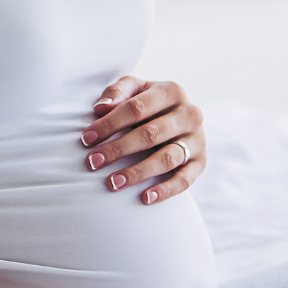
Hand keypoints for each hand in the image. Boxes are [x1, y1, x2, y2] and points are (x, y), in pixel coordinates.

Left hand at [81, 76, 206, 204]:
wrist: (179, 116)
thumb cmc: (149, 103)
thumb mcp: (135, 89)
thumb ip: (118, 92)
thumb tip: (101, 108)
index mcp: (171, 91)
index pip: (136, 108)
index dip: (109, 123)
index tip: (86, 138)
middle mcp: (190, 114)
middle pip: (150, 134)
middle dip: (118, 149)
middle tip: (93, 162)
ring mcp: (198, 139)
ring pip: (167, 158)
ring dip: (138, 172)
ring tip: (112, 182)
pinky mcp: (201, 162)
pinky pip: (185, 179)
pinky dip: (166, 190)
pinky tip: (145, 198)